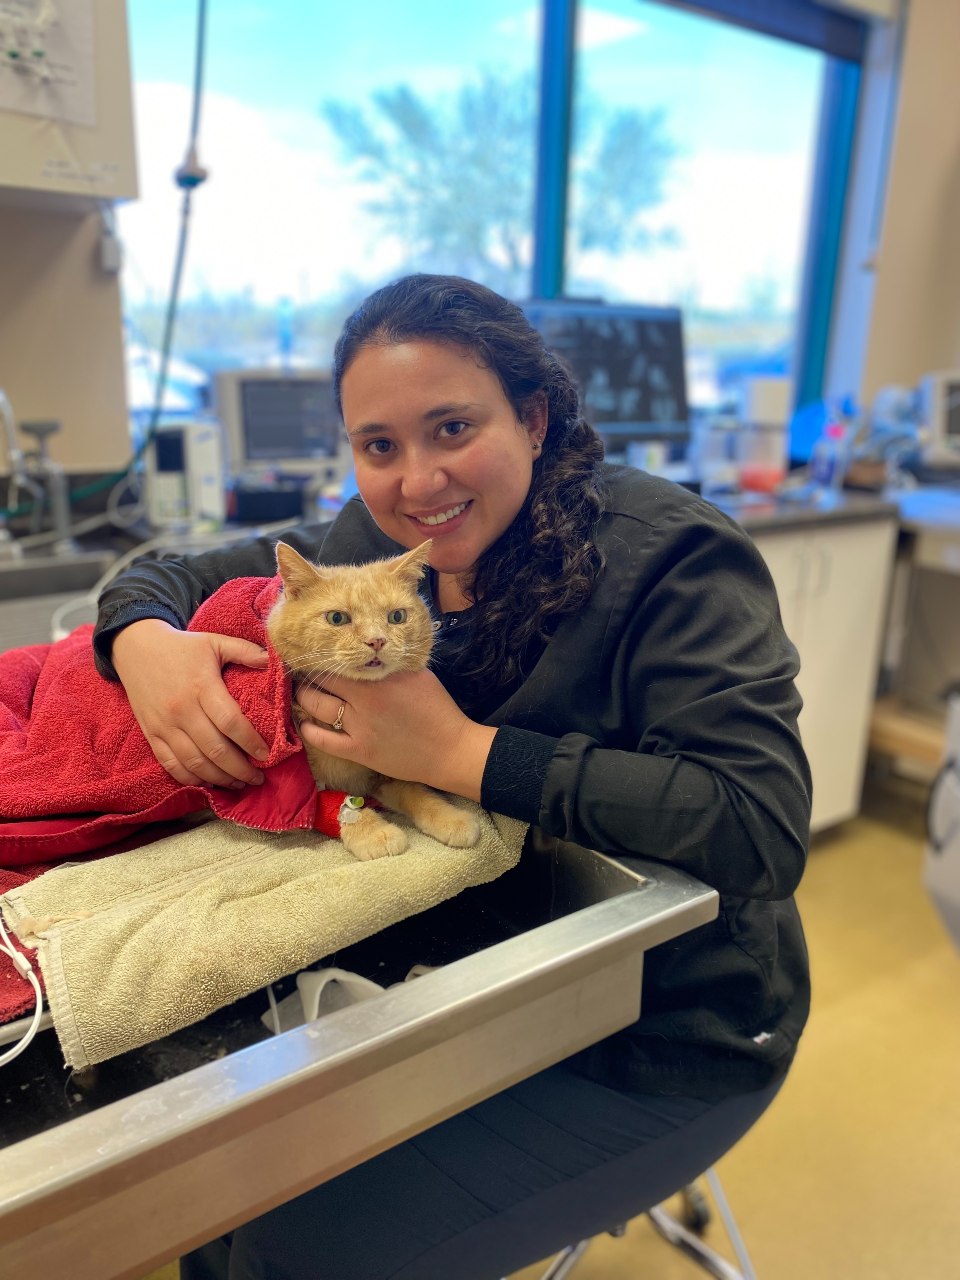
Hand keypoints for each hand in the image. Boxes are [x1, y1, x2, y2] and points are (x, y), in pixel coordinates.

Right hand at [111, 618, 270, 788]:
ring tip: (239, 783)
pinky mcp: (152, 734)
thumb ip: (245, 650)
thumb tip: (274, 660)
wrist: (135, 649)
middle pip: (215, 749)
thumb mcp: (214, 642)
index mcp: (202, 687)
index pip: (230, 721)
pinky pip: (171, 764)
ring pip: (194, 762)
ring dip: (219, 778)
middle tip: (258, 778)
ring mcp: (164, 725)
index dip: (250, 741)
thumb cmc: (181, 647)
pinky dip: (191, 778)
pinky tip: (209, 783)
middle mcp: (182, 710)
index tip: (267, 754)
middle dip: (240, 768)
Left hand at [295, 669, 496, 801]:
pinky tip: (305, 722)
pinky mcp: (358, 750)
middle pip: (323, 681)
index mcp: (380, 677)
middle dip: (309, 675)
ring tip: (302, 692)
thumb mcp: (417, 675)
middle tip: (304, 671)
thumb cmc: (438, 709)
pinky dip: (308, 730)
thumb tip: (368, 652)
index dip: (325, 656)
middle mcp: (365, 699)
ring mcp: (359, 726)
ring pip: (316, 707)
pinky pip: (322, 740)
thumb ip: (390, 664)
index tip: (318, 652)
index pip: (341, 660)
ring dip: (304, 698)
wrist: (449, 750)